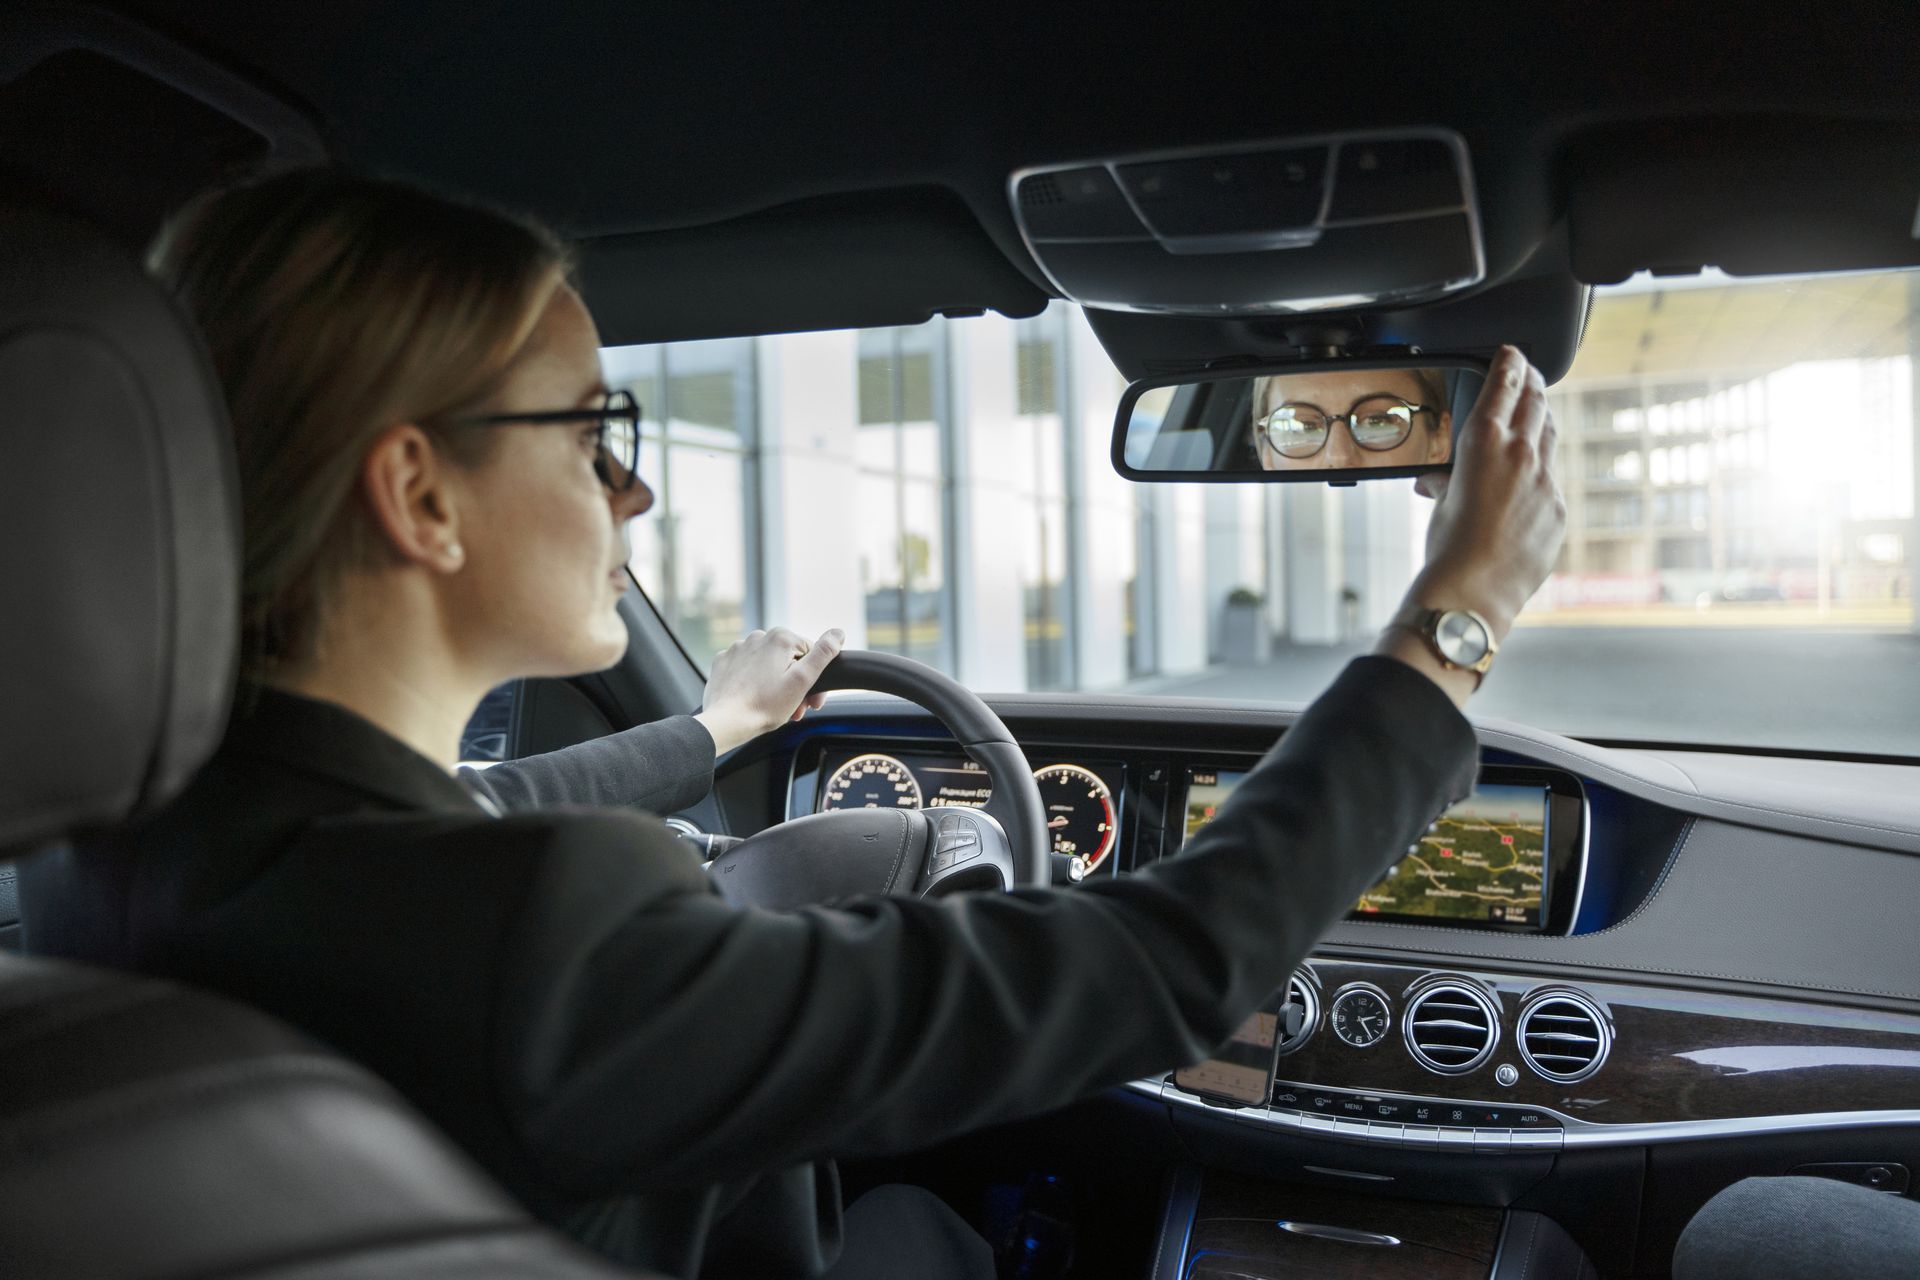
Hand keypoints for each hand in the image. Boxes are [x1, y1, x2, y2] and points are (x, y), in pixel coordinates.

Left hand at [693, 627, 844, 755]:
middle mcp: (757, 636)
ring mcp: (738, 648)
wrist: (726, 722)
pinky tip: (754, 697)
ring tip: (774, 706)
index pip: (809, 653)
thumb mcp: (802, 681)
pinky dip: (753, 681)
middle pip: (787, 659)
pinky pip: (746, 668)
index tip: (811, 700)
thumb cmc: (765, 705)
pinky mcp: (724, 661)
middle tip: (795, 708)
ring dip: (775, 683)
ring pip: (766, 664)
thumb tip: (838, 633)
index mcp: (780, 637)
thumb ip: (823, 654)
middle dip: (794, 683)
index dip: (814, 678)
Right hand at [1406, 346, 1565, 639]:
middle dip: (1532, 383)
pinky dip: (1539, 473)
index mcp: (1485, 440)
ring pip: (1549, 436)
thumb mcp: (1440, 500)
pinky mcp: (1558, 508)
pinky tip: (1527, 482)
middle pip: (1537, 401)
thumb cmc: (1448, 547)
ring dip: (1540, 421)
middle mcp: (1522, 452)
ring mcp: (1546, 480)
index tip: (1513, 352)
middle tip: (1528, 373)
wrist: (1475, 590)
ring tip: (1533, 415)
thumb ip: (1450, 480)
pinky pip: (1552, 479)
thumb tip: (1440, 482)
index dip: (1511, 361)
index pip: (1506, 383)